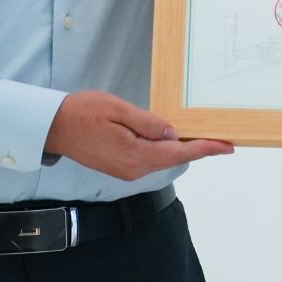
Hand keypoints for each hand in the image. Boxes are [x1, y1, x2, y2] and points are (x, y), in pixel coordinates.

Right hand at [44, 90, 232, 180]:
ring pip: (162, 159)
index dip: (206, 148)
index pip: (180, 152)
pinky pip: (149, 159)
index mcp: (136, 155)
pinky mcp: (120, 167)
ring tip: (200, 135)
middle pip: (174, 158)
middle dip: (197, 148)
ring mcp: (126, 171)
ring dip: (180, 148)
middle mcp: (134, 169)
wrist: (54, 128)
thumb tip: (172, 133)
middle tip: (220, 137)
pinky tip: (170, 138)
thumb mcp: (119, 110)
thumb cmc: (83, 112)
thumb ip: (148, 123)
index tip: (227, 146)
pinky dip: (163, 150)